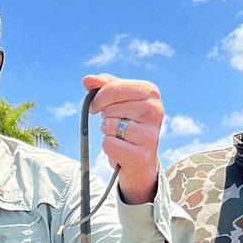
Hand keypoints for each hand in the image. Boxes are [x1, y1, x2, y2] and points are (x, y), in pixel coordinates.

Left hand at [83, 73, 163, 204]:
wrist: (141, 162)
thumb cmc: (128, 126)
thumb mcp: (119, 102)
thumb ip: (104, 87)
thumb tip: (87, 80)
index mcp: (151, 92)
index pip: (114, 88)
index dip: (98, 98)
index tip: (95, 106)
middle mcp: (155, 111)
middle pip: (109, 109)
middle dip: (106, 118)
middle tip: (118, 125)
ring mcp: (150, 134)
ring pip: (109, 126)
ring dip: (108, 133)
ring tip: (121, 138)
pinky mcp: (141, 156)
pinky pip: (109, 145)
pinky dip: (109, 148)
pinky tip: (121, 151)